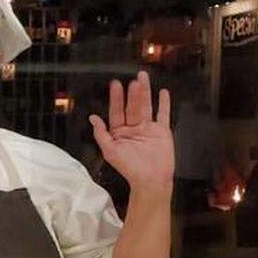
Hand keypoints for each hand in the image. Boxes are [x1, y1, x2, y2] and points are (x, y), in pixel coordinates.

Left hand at [90, 71, 173, 193]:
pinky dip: (164, 103)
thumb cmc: (129, 168)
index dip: (115, 98)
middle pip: (132, 106)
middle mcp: (133, 128)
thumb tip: (93, 118)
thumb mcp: (110, 151)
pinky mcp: (162, 131)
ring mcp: (148, 128)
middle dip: (132, 93)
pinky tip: (163, 92)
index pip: (116, 111)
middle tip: (132, 79)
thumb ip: (101, 134)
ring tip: (143, 78)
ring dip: (145, 92)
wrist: (151, 180)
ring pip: (146, 106)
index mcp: (119, 132)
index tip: (115, 84)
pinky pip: (163, 114)